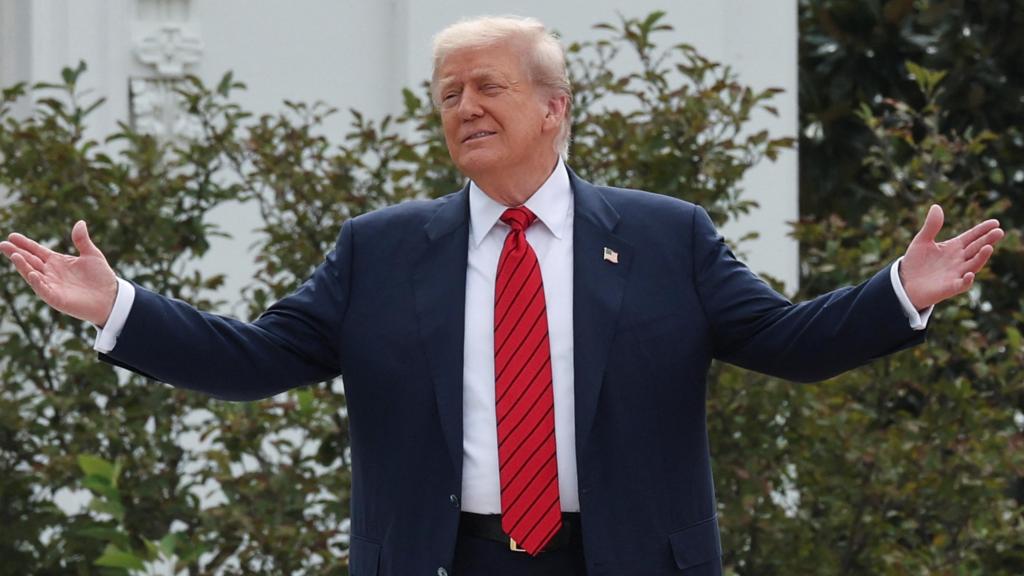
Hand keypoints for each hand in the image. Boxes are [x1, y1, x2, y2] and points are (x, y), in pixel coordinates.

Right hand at [0, 221, 117, 325]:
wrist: (112, 298)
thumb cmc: (101, 277)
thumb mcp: (92, 255)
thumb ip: (82, 240)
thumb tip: (80, 222)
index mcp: (57, 262)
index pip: (37, 251)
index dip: (25, 244)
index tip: (12, 235)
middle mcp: (51, 273)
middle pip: (30, 261)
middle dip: (16, 253)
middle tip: (3, 244)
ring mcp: (52, 286)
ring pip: (33, 275)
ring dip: (23, 266)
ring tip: (14, 255)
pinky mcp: (57, 299)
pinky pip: (44, 290)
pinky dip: (37, 282)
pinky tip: (31, 273)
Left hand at [899, 204, 1003, 309]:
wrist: (904, 283)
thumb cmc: (916, 262)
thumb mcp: (922, 241)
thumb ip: (931, 226)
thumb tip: (936, 206)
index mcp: (954, 247)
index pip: (972, 237)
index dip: (982, 230)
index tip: (995, 222)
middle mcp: (959, 260)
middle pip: (976, 249)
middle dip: (987, 240)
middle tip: (999, 232)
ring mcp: (956, 274)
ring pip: (973, 265)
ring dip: (981, 257)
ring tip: (988, 247)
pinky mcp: (950, 287)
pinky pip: (962, 284)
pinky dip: (967, 280)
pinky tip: (969, 274)